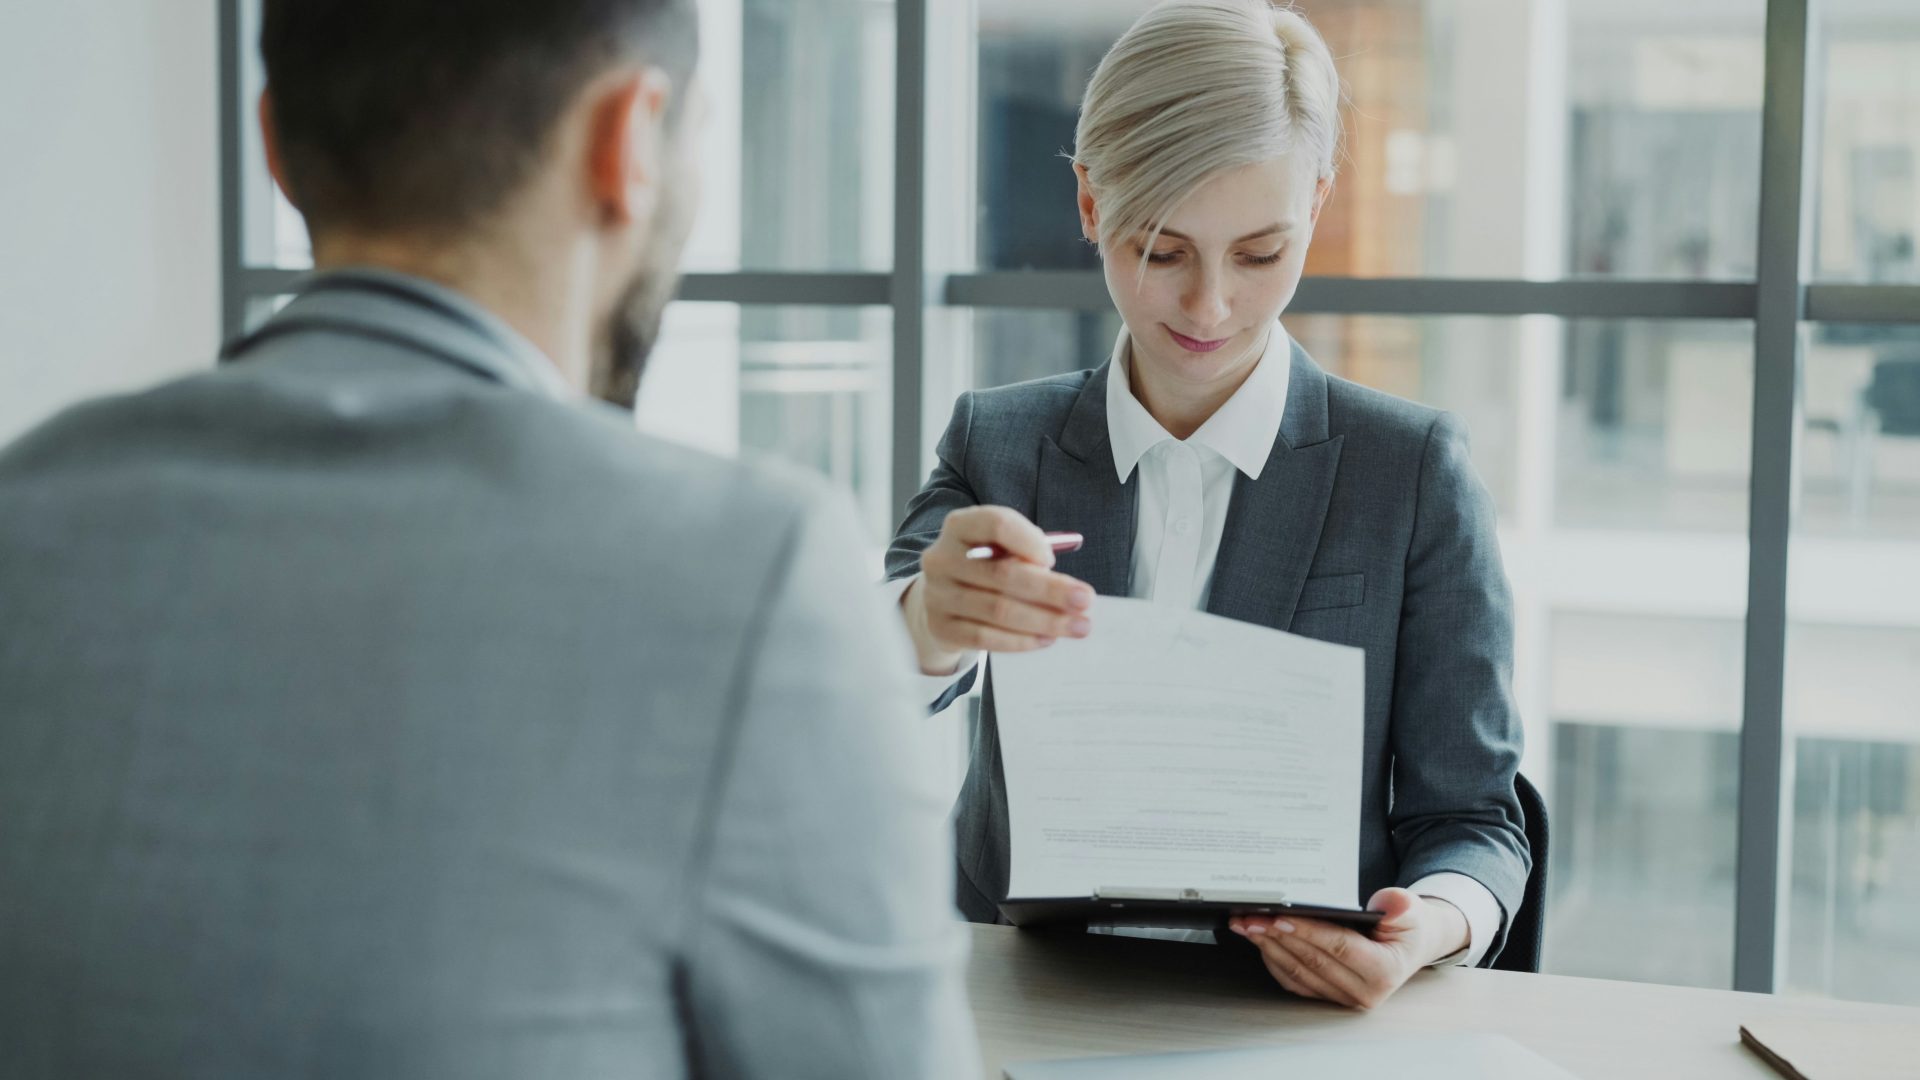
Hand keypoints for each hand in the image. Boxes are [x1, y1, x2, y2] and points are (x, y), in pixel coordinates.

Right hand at [900, 506, 1094, 674]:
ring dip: (1045, 620)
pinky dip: (1022, 640)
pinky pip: (986, 638)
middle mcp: (942, 558)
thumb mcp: (1000, 548)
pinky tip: (1047, 638)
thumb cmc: (984, 566)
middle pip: (1003, 573)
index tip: (1053, 560)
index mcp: (960, 526)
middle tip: (1085, 601)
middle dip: (1051, 590)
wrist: (941, 598)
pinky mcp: (941, 628)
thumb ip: (1027, 554)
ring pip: (999, 610)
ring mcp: (938, 595)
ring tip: (1077, 626)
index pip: (996, 524)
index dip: (1029, 541)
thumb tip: (1070, 586)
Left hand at [1227, 887, 1468, 1009]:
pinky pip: (1293, 980)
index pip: (1339, 948)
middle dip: (1276, 936)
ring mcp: (1343, 998)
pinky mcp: (1327, 996)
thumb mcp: (1412, 911)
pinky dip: (1272, 958)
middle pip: (1311, 960)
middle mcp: (1363, 993)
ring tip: (1245, 924)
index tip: (1279, 917)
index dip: (1308, 932)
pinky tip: (1259, 939)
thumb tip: (1387, 904)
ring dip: (1267, 947)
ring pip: (1297, 971)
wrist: (1410, 945)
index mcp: (1384, 973)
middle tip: (1250, 917)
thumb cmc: (1407, 926)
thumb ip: (1401, 906)